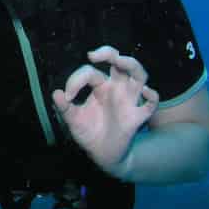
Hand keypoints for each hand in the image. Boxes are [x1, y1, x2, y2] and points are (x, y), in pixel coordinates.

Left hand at [52, 46, 158, 177]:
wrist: (101, 154)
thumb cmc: (88, 132)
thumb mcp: (72, 120)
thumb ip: (64, 107)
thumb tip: (56, 93)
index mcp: (100, 86)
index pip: (90, 73)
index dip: (76, 80)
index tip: (68, 97)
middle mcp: (116, 89)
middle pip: (119, 63)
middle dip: (109, 53)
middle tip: (93, 55)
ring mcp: (129, 100)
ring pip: (139, 75)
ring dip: (131, 65)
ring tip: (119, 60)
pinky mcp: (137, 117)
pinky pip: (151, 103)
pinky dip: (152, 95)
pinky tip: (145, 92)